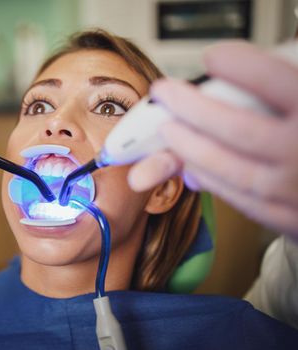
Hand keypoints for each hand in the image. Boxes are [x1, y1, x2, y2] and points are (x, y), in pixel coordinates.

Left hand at [128, 41, 297, 237]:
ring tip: (168, 128)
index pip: (274, 81)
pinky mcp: (291, 218)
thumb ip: (289, 83)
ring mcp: (295, 189)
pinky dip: (211, 179)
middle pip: (238, 129)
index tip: (214, 57)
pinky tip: (192, 164)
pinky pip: (242, 199)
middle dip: (192, 108)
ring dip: (191, 147)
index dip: (240, 66)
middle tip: (164, 92)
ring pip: (232, 169)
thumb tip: (256, 61)